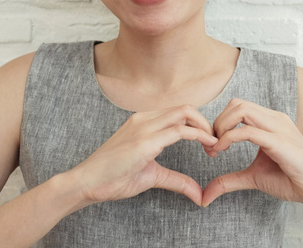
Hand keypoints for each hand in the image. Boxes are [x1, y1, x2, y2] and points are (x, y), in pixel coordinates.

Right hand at [69, 105, 217, 206]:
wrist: (86, 182)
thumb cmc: (113, 177)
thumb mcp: (152, 176)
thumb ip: (176, 180)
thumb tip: (199, 194)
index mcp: (144, 121)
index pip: (179, 113)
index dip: (199, 125)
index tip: (209, 144)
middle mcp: (145, 118)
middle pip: (186, 108)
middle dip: (206, 122)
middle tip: (216, 143)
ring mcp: (144, 127)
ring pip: (185, 112)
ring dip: (205, 127)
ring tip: (214, 146)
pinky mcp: (144, 141)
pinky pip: (179, 131)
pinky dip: (199, 135)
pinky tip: (208, 145)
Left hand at [202, 99, 302, 207]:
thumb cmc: (292, 180)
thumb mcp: (254, 178)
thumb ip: (230, 180)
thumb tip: (206, 195)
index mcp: (270, 122)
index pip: (237, 107)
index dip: (219, 124)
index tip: (212, 148)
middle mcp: (274, 119)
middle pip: (236, 103)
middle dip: (217, 123)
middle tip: (211, 147)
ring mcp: (279, 128)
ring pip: (240, 109)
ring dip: (221, 127)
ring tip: (217, 149)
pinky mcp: (281, 142)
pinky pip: (248, 131)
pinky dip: (229, 138)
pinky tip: (223, 151)